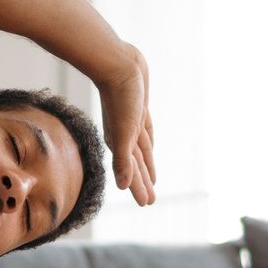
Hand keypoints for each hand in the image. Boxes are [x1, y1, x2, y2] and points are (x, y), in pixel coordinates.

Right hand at [97, 43, 156, 206]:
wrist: (116, 64)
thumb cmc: (120, 97)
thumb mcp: (124, 132)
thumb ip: (123, 160)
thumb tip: (123, 187)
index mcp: (121, 143)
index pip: (132, 172)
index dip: (139, 188)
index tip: (146, 203)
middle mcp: (124, 136)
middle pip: (137, 165)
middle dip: (142, 182)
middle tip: (150, 200)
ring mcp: (130, 122)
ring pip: (141, 150)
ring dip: (145, 165)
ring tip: (152, 180)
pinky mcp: (138, 108)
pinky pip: (145, 132)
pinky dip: (147, 144)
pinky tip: (149, 148)